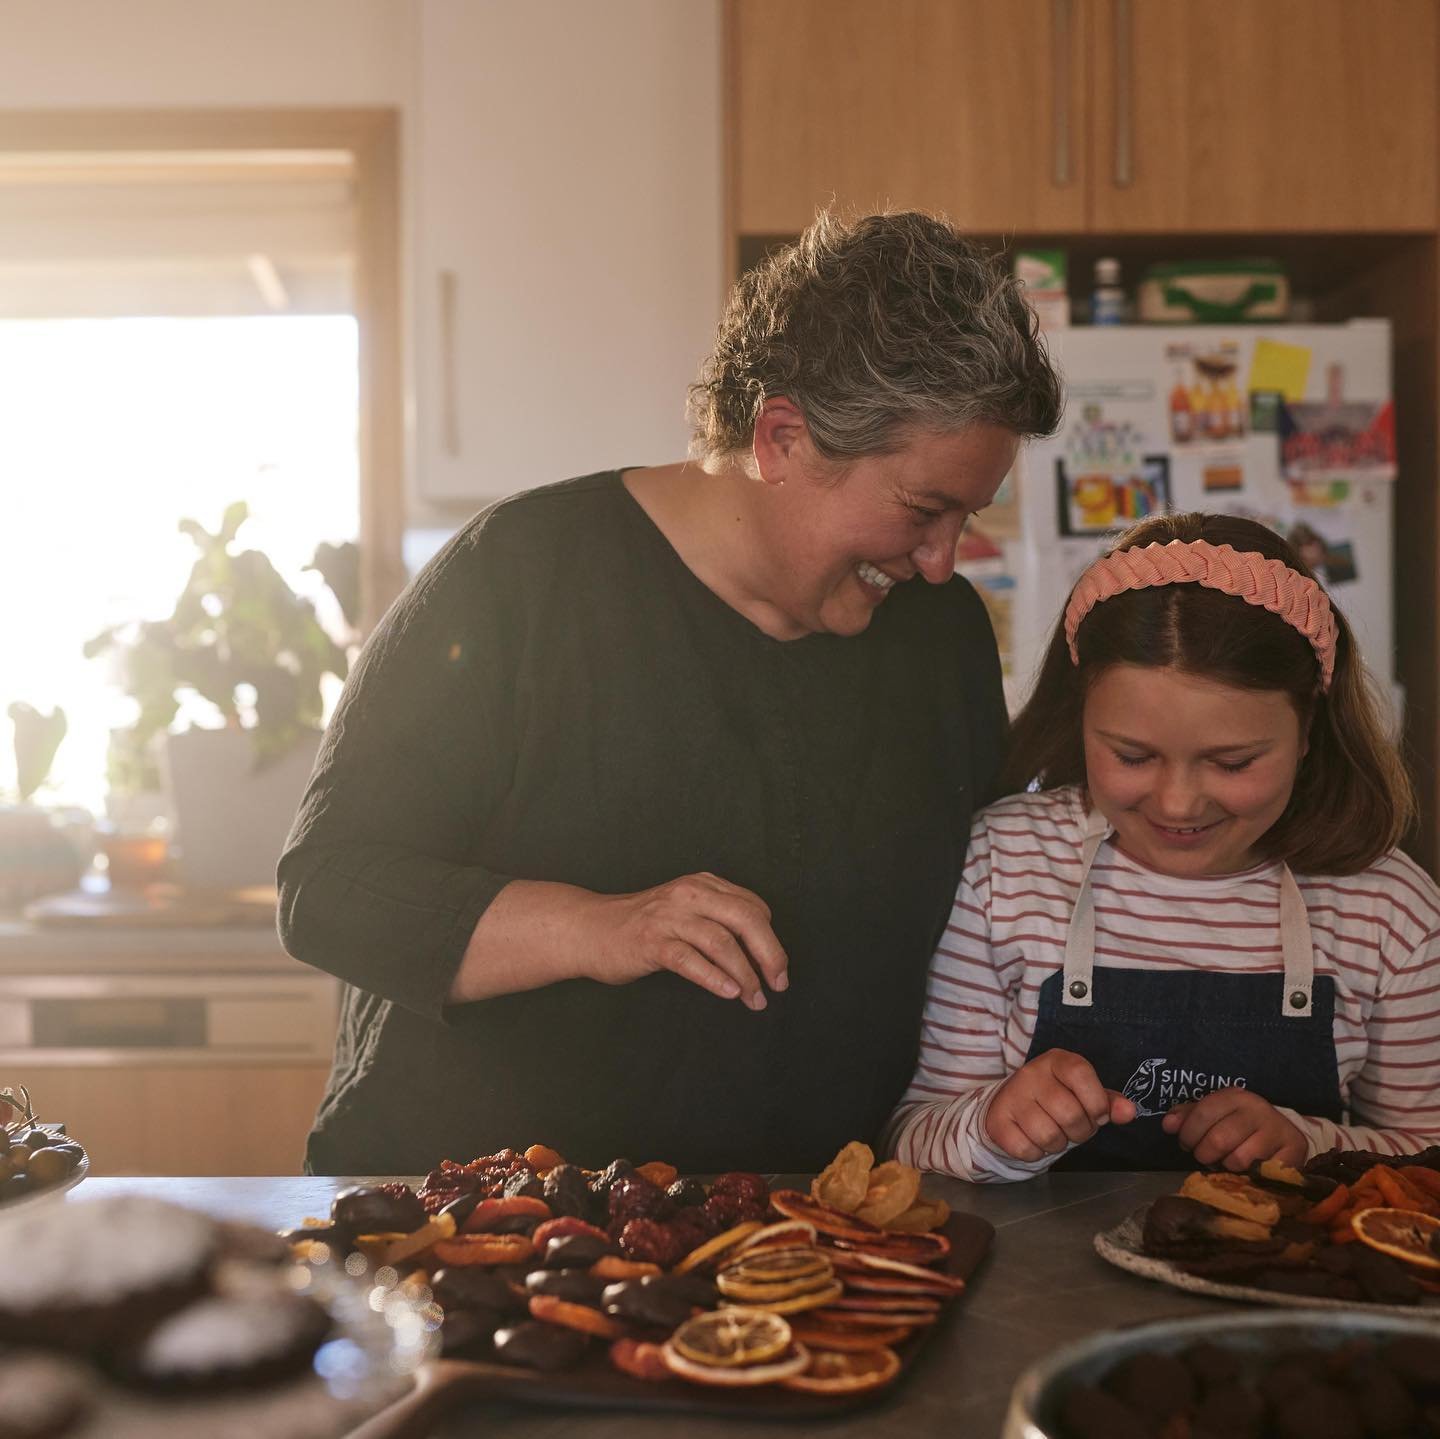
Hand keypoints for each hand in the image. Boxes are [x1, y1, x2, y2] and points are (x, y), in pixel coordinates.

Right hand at [586, 871, 787, 1009]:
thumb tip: (761, 953)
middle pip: (746, 920)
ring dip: (745, 975)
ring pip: (722, 942)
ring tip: (754, 998)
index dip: (771, 940)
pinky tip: (728, 993)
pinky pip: (690, 960)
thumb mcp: (685, 910)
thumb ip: (718, 920)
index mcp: (703, 885)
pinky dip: (714, 978)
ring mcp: (669, 918)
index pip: (753, 907)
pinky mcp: (651, 942)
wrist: (589, 928)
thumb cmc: (642, 926)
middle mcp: (689, 895)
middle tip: (778, 982)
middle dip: (770, 954)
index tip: (776, 968)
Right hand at [984, 1049, 1135, 1161]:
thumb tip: (1130, 1112)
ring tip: (1054, 1134)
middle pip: (1069, 1113)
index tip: (1097, 1114)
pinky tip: (1034, 1141)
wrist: (1010, 1105)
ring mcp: (1012, 1096)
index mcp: (1056, 1061)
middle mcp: (1031, 1073)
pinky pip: (1026, 1149)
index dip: (1096, 1101)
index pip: (1081, 1074)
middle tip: (1074, 1128)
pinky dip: (1036, 1153)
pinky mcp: (997, 1121)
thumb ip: (1107, 1102)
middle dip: (1080, 1131)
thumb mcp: (1083, 1093)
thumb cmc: (1056, 1098)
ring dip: (1058, 1144)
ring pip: (1048, 1135)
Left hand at [1161, 1087, 1305, 1170]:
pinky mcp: (1293, 1154)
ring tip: (1225, 1162)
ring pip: (1238, 1160)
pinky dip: (1247, 1177)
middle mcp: (1258, 1110)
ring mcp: (1277, 1131)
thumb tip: (1167, 1125)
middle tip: (1203, 1157)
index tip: (1185, 1143)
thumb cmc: (1239, 1124)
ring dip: (1225, 1167)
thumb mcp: (1214, 1114)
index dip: (1188, 1132)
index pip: (1203, 1113)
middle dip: (1204, 1153)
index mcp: (1236, 1096)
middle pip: (1219, 1139)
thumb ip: (1188, 1116)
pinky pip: (1260, 1174)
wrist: (1283, 1133)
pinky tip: (1245, 1171)